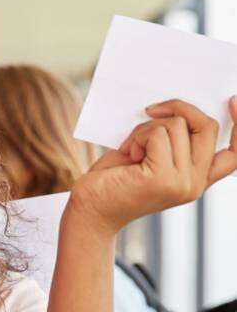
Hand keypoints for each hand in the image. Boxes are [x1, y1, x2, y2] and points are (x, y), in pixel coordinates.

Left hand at [71, 97, 236, 234]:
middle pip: (207, 127)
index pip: (235, 155)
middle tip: (151, 111)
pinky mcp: (162, 178)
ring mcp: (181, 183)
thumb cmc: (113, 181)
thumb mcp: (149, 158)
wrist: (88, 210)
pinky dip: (138, 136)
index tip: (232, 100)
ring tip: (130, 149)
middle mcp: (194, 184)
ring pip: (177, 126)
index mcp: (196, 180)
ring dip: (146, 128)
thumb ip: (172, 141)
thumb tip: (178, 108)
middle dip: (179, 108)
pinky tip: (127, 154)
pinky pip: (158, 133)